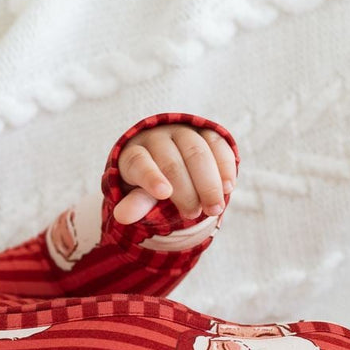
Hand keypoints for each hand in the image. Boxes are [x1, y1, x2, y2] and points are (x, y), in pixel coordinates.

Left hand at [113, 123, 236, 225]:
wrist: (174, 169)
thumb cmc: (152, 186)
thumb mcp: (141, 195)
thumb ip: (137, 203)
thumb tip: (122, 217)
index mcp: (133, 152)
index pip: (138, 162)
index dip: (151, 177)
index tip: (163, 193)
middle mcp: (157, 137)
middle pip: (172, 162)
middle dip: (186, 190)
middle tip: (194, 214)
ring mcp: (183, 132)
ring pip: (197, 152)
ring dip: (209, 182)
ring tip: (215, 208)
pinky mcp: (206, 132)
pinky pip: (217, 144)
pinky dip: (224, 166)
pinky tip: (228, 187)